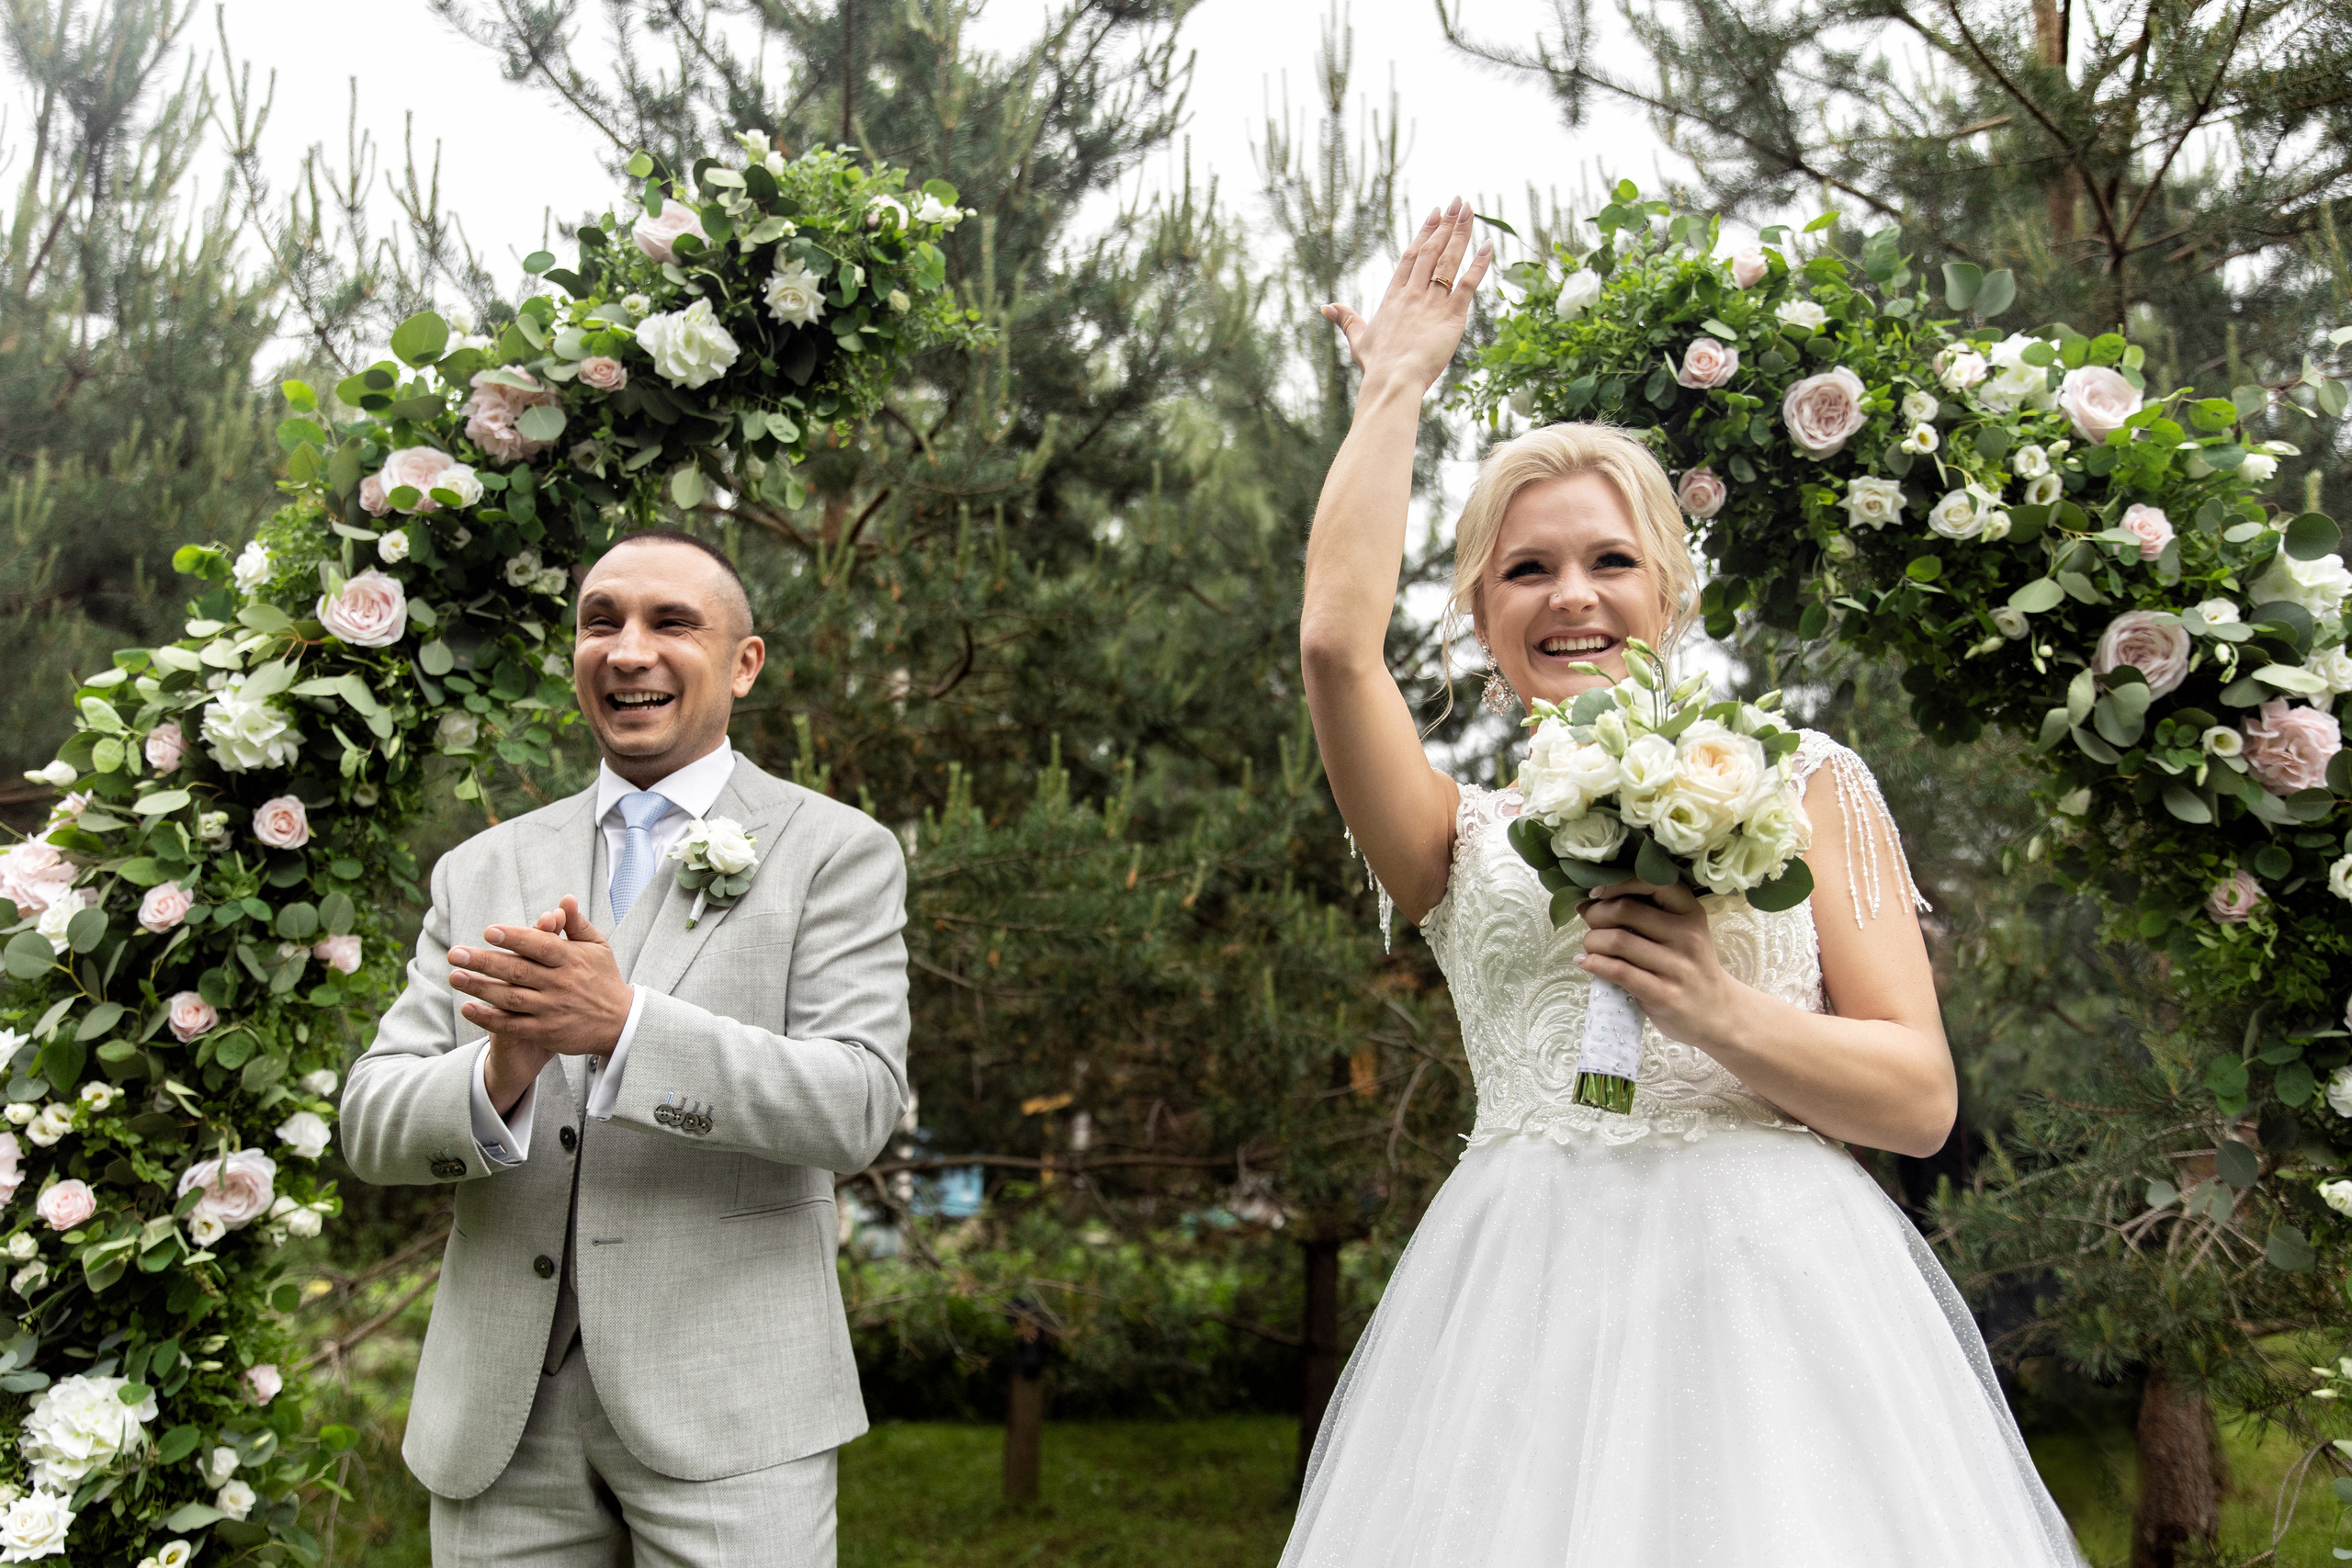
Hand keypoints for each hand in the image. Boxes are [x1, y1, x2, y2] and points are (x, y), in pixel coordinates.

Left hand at [454, 897, 633, 1111]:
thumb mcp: (598, 948)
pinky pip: (512, 1025)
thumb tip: (565, 900)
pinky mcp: (545, 1031)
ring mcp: (551, 1009)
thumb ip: (577, 925)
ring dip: (480, 987)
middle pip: (517, 970)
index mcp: (571, 959)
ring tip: (455, 977)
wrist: (620, 1023)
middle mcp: (560, 983)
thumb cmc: (604, 979)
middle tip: (455, 953)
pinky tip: (468, 1008)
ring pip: (510, 997)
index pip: (540, 945)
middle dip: (484, 961)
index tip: (488, 931)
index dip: (514, 938)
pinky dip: (489, 1018)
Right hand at [1320, 198, 1493, 399]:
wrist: (1393, 379)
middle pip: (1432, 250)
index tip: (1434, 213)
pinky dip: (1479, 264)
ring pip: (1449, 260)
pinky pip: (1468, 283)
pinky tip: (1487, 245)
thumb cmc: (1376, 365)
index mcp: (1394, 295)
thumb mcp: (1358, 338)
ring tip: (1469, 210)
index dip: (1424, 232)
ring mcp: (1433, 302)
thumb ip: (1346, 318)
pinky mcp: (1452, 315)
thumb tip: (1326, 307)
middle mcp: (1414, 292)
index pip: (1411, 256)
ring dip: (1461, 233)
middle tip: (1457, 201)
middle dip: (1446, 224)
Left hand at [1573, 880, 1735, 1051]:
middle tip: (1589, 923)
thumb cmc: (1689, 967)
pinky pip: (1619, 971)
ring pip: (1617, 941)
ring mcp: (1677, 967)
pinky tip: (1585, 963)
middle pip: (1625, 910)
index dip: (1617, 884)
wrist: (1717, 1014)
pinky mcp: (1664, 994)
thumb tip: (1592, 902)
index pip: (1651, 883)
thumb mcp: (1683, 932)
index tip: (1596, 892)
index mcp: (1690, 912)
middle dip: (1595, 914)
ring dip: (1591, 941)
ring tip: (1590, 946)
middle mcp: (1687, 936)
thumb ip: (1649, 914)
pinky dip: (1594, 964)